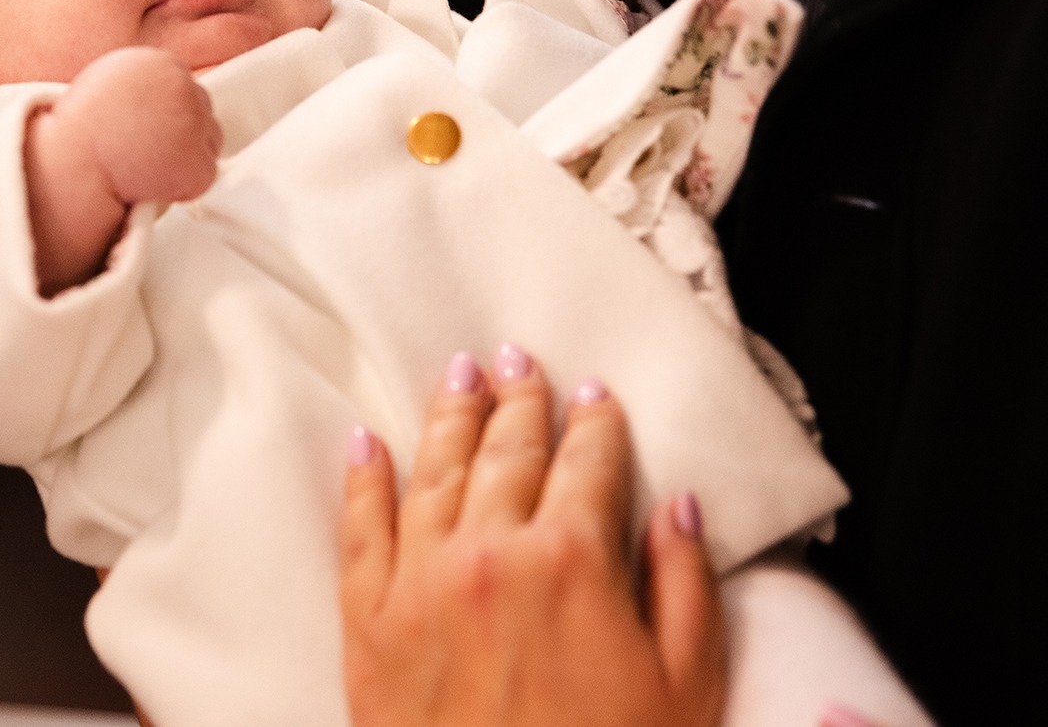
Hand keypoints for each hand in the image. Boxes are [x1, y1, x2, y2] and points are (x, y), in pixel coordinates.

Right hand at [25, 47, 221, 293]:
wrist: (70, 166)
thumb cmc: (81, 129)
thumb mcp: (110, 80)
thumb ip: (146, 81)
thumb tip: (168, 99)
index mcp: (160, 63)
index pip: (184, 87)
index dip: (165, 112)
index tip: (143, 129)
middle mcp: (183, 86)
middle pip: (201, 111)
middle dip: (180, 132)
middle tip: (144, 150)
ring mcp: (193, 125)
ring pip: (209, 142)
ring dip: (186, 156)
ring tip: (146, 165)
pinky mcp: (197, 163)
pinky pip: (203, 177)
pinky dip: (184, 187)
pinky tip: (153, 183)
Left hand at [339, 347, 723, 726]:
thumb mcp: (687, 686)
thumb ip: (684, 584)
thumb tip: (677, 507)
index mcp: (575, 561)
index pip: (589, 463)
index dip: (596, 423)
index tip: (595, 397)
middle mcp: (492, 552)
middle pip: (509, 451)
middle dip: (520, 400)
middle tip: (519, 362)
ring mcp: (422, 581)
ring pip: (435, 471)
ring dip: (450, 417)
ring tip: (459, 376)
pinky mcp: (368, 621)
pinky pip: (360, 529)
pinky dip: (364, 479)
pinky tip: (368, 443)